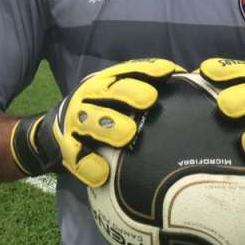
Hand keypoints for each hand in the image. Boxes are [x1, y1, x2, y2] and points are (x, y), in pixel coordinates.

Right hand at [10, 58, 183, 187]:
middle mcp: (89, 96)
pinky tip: (102, 174)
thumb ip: (146, 89)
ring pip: (90, 121)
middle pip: (109, 90)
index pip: (128, 70)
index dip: (148, 69)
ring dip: (108, 126)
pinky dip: (89, 165)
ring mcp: (76, 121)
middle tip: (149, 100)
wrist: (56, 130)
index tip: (169, 71)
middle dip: (128, 92)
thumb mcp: (117, 95)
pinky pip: (76, 157)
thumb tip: (189, 80)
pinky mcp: (67, 147)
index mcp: (106, 81)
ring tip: (126, 134)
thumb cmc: (104, 113)